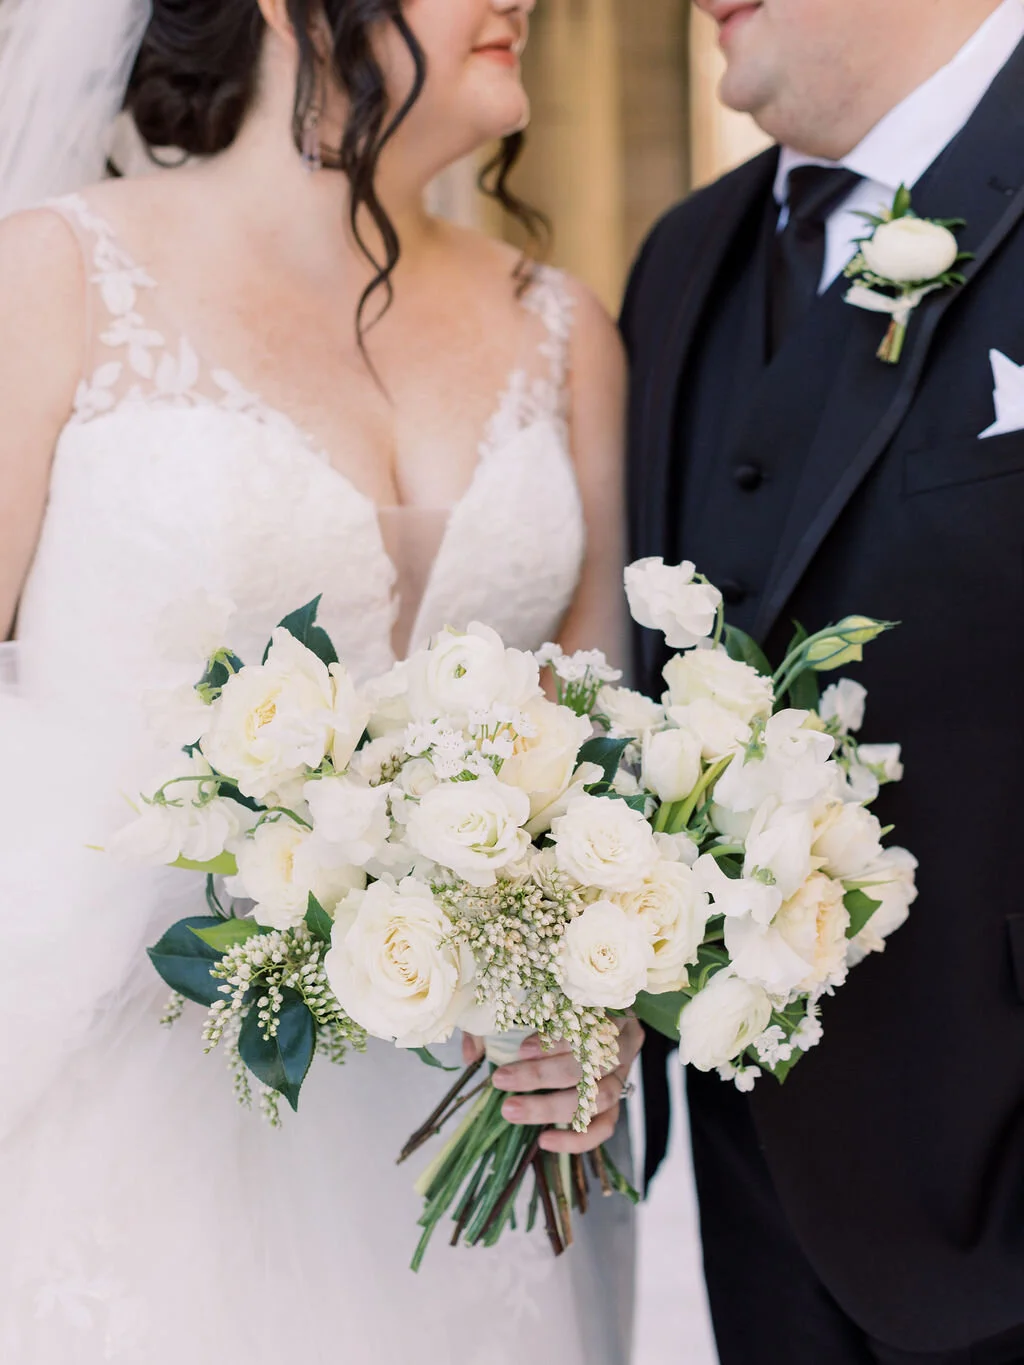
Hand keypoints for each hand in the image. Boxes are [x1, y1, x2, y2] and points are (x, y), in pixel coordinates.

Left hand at [462, 1016, 644, 1153]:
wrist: (591, 1021)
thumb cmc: (556, 1009)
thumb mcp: (529, 1004)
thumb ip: (500, 1023)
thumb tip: (469, 1055)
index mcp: (608, 1007)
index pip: (587, 1024)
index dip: (556, 1039)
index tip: (522, 1048)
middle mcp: (623, 1041)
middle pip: (590, 1063)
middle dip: (543, 1076)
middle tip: (501, 1080)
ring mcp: (623, 1074)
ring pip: (597, 1097)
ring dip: (551, 1107)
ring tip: (512, 1109)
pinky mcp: (617, 1102)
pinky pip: (604, 1127)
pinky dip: (577, 1138)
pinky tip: (545, 1140)